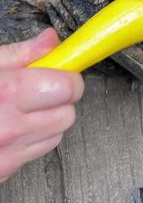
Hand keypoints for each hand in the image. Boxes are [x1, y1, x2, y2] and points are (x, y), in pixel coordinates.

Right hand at [0, 28, 83, 181]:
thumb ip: (20, 53)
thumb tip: (51, 40)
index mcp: (7, 93)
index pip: (67, 88)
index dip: (67, 77)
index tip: (61, 72)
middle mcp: (10, 129)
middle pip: (67, 114)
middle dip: (59, 98)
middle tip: (39, 89)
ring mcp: (6, 155)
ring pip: (56, 134)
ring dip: (47, 120)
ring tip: (21, 108)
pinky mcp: (2, 172)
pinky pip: (36, 152)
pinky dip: (33, 139)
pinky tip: (11, 127)